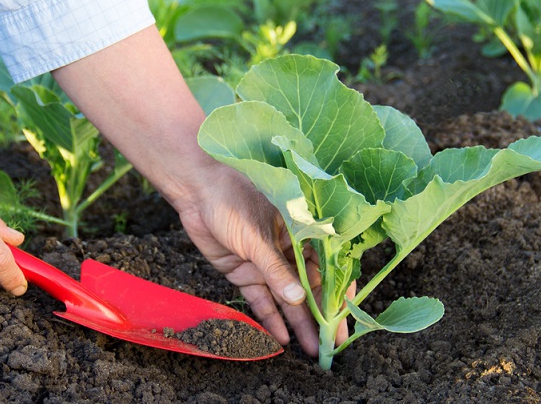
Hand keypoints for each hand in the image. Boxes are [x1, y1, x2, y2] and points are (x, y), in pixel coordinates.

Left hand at [173, 165, 349, 356]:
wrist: (196, 191)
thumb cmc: (233, 200)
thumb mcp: (258, 236)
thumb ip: (277, 270)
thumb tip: (298, 299)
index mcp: (300, 234)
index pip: (327, 267)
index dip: (337, 293)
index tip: (344, 318)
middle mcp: (287, 251)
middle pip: (308, 289)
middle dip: (320, 317)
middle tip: (331, 345)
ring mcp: (265, 264)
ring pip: (286, 299)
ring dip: (298, 323)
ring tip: (311, 350)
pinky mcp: (244, 272)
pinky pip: (260, 299)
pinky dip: (269, 318)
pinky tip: (281, 338)